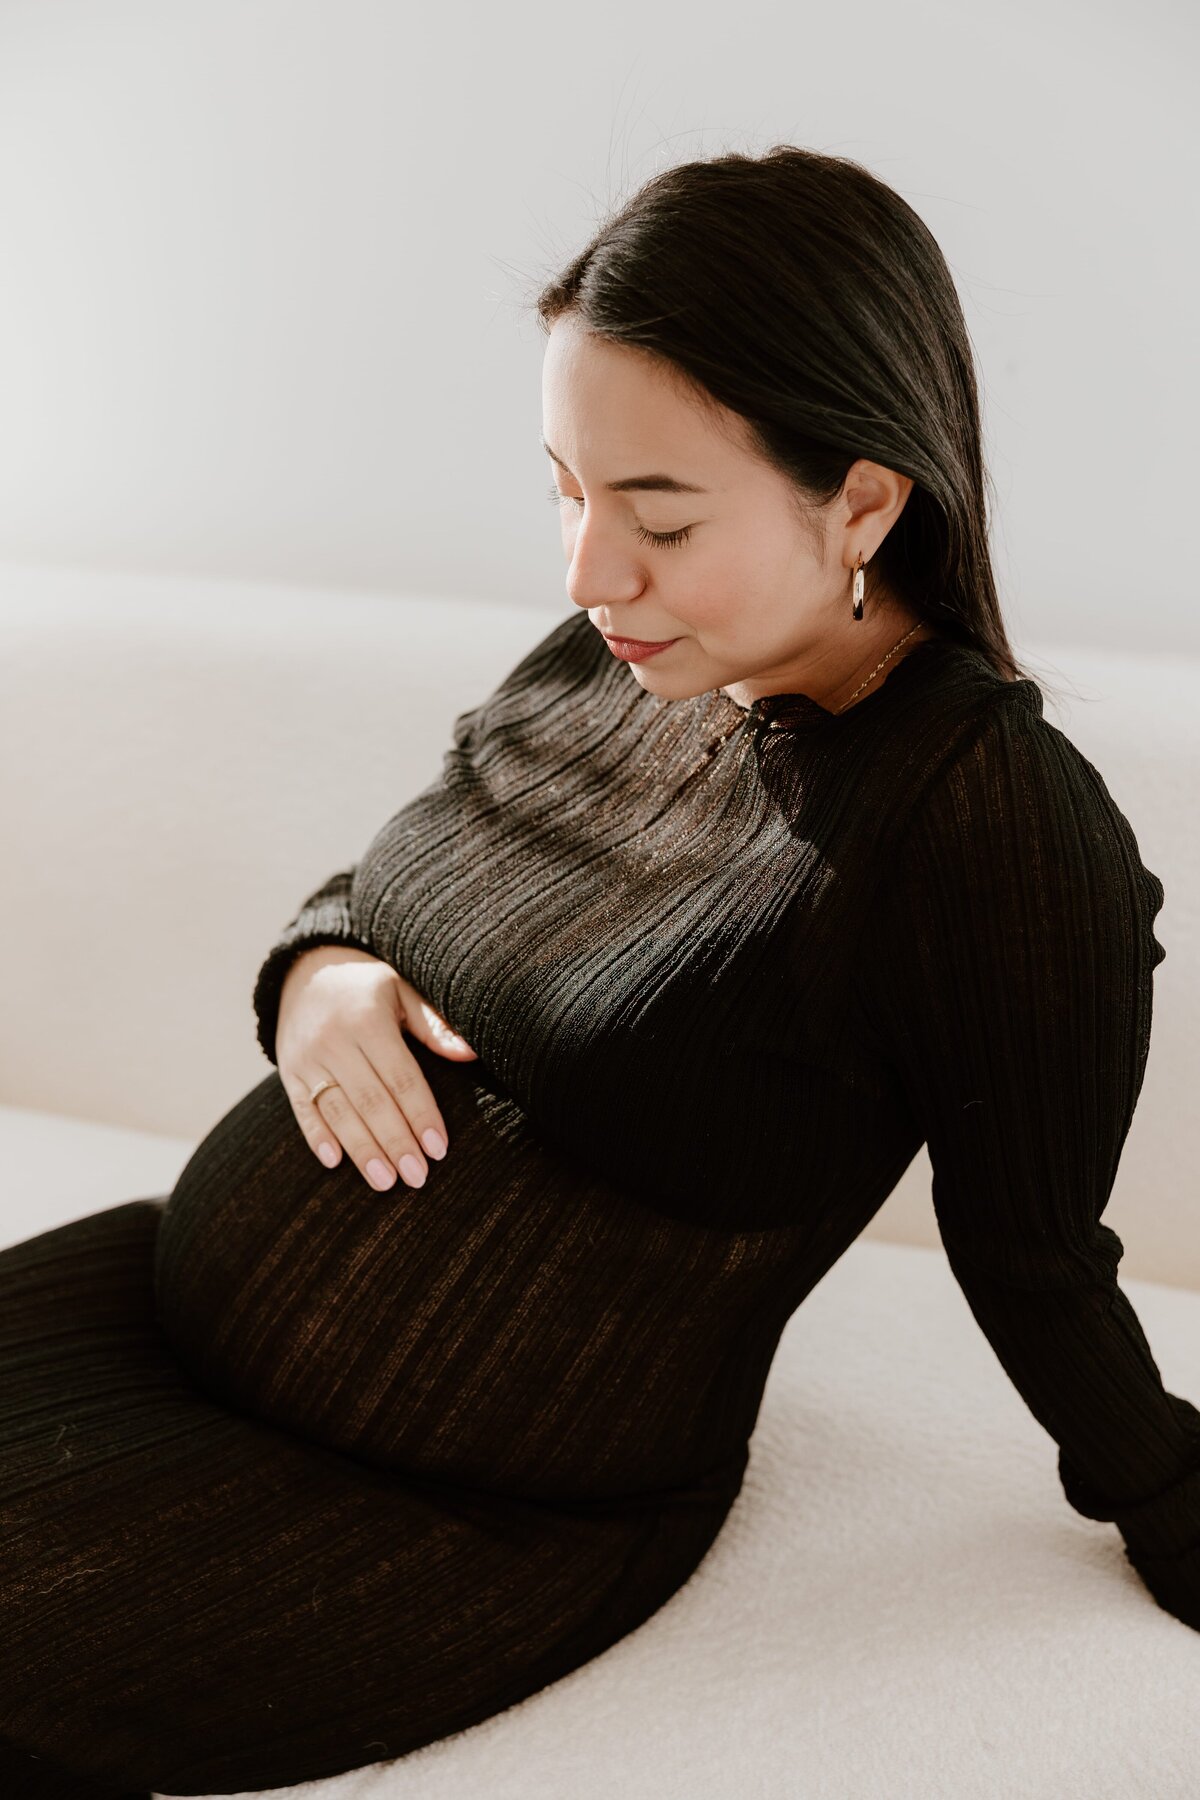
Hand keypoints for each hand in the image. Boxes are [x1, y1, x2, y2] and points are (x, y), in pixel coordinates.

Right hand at [275, 944, 477, 1191]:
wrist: (306, 972)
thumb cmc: (368, 988)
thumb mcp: (402, 991)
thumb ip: (434, 1024)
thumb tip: (470, 1054)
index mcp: (368, 1019)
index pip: (400, 1077)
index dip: (420, 1114)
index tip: (438, 1148)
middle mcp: (334, 1040)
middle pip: (370, 1101)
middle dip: (396, 1142)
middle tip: (417, 1177)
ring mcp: (307, 1058)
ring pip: (337, 1112)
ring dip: (362, 1150)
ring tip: (385, 1182)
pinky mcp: (289, 1073)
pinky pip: (302, 1110)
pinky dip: (317, 1138)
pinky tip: (335, 1163)